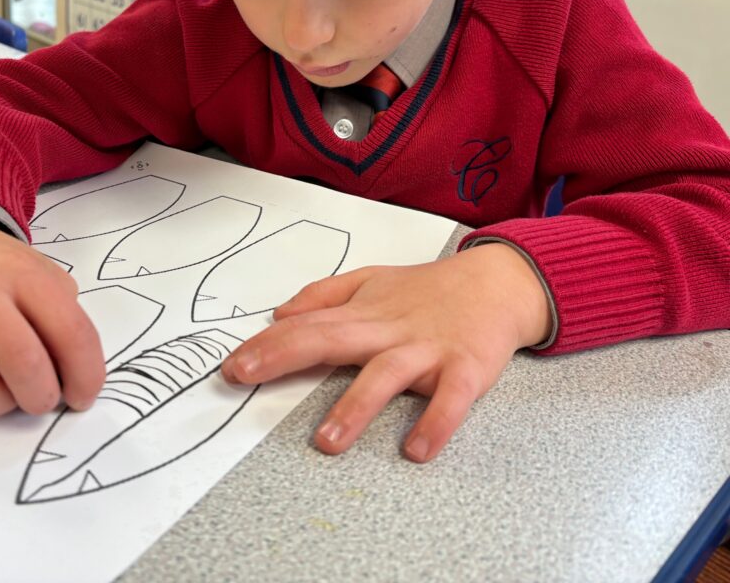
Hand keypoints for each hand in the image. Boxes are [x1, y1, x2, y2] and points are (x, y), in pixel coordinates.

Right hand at [0, 209, 105, 424]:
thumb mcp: (41, 273)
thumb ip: (64, 320)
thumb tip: (74, 380)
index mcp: (20, 273)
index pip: (70, 333)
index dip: (86, 375)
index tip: (83, 396)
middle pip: (23, 366)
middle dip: (43, 397)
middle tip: (43, 396)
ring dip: (3, 406)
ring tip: (6, 387)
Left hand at [221, 244, 549, 461]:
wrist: (499, 282)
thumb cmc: (427, 289)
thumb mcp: (371, 280)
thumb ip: (323, 296)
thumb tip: (277, 315)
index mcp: (363, 313)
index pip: (305, 327)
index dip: (266, 345)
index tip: (230, 365)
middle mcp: (389, 330)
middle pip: (331, 341)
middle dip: (285, 358)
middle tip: (245, 378)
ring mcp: (427, 350)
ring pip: (387, 375)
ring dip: (356, 406)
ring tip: (326, 440)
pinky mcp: (466, 369)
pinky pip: (451, 400)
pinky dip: (436, 423)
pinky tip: (416, 450)